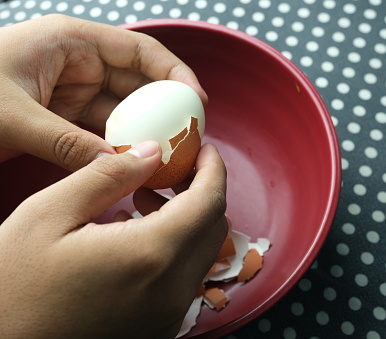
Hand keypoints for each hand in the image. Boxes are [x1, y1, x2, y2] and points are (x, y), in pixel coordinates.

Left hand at [0, 14, 206, 170]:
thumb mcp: (11, 116)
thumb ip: (66, 142)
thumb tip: (119, 165)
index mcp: (70, 42)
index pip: (138, 50)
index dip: (174, 73)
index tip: (197, 102)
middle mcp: (78, 64)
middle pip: (138, 83)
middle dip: (165, 109)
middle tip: (188, 139)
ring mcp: (72, 93)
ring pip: (123, 111)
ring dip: (144, 132)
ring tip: (167, 157)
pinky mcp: (65, 118)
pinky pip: (104, 131)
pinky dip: (121, 147)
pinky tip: (135, 164)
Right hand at [0, 143, 227, 338]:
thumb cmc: (14, 288)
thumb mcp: (49, 216)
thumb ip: (108, 176)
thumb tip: (150, 153)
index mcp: (151, 255)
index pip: (210, 201)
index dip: (212, 168)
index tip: (202, 149)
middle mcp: (172, 290)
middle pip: (213, 226)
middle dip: (200, 190)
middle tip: (170, 170)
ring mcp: (168, 314)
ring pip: (201, 252)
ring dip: (186, 218)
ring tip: (142, 199)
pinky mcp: (158, 326)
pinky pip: (184, 277)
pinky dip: (174, 247)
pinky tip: (134, 234)